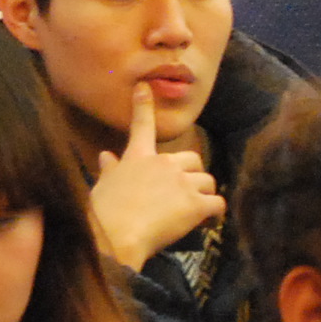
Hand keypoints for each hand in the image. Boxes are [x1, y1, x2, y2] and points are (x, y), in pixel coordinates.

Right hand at [90, 85, 223, 269]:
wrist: (118, 234)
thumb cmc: (104, 212)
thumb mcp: (103, 187)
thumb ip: (110, 170)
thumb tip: (106, 157)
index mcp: (138, 157)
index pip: (142, 126)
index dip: (143, 106)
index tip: (144, 87)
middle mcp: (164, 163)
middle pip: (193, 158)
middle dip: (192, 174)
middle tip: (184, 191)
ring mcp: (182, 182)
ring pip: (208, 181)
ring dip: (203, 195)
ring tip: (191, 212)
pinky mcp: (196, 204)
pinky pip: (217, 203)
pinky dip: (214, 212)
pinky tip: (207, 221)